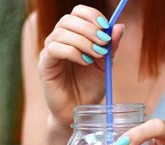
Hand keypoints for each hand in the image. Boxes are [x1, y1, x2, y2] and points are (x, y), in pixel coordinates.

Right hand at [38, 5, 123, 126]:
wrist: (78, 111)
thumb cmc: (90, 88)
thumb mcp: (105, 65)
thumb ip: (111, 46)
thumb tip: (119, 26)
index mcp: (74, 36)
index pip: (78, 13)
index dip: (92, 16)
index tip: (106, 28)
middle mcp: (59, 40)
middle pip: (68, 19)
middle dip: (89, 28)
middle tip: (103, 42)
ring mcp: (50, 52)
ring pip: (61, 33)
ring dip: (83, 41)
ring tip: (96, 55)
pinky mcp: (45, 65)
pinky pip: (54, 49)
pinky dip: (72, 52)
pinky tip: (85, 61)